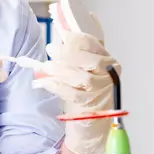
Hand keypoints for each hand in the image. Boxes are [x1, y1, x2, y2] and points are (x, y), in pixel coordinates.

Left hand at [35, 31, 120, 153]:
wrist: (94, 118)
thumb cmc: (85, 89)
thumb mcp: (81, 67)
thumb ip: (70, 54)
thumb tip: (55, 39)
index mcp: (107, 60)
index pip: (92, 44)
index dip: (74, 38)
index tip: (61, 36)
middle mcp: (108, 75)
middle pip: (91, 61)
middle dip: (68, 54)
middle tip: (50, 50)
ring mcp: (101, 91)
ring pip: (82, 78)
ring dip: (60, 70)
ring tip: (46, 67)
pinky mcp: (90, 105)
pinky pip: (72, 94)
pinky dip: (56, 86)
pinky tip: (44, 82)